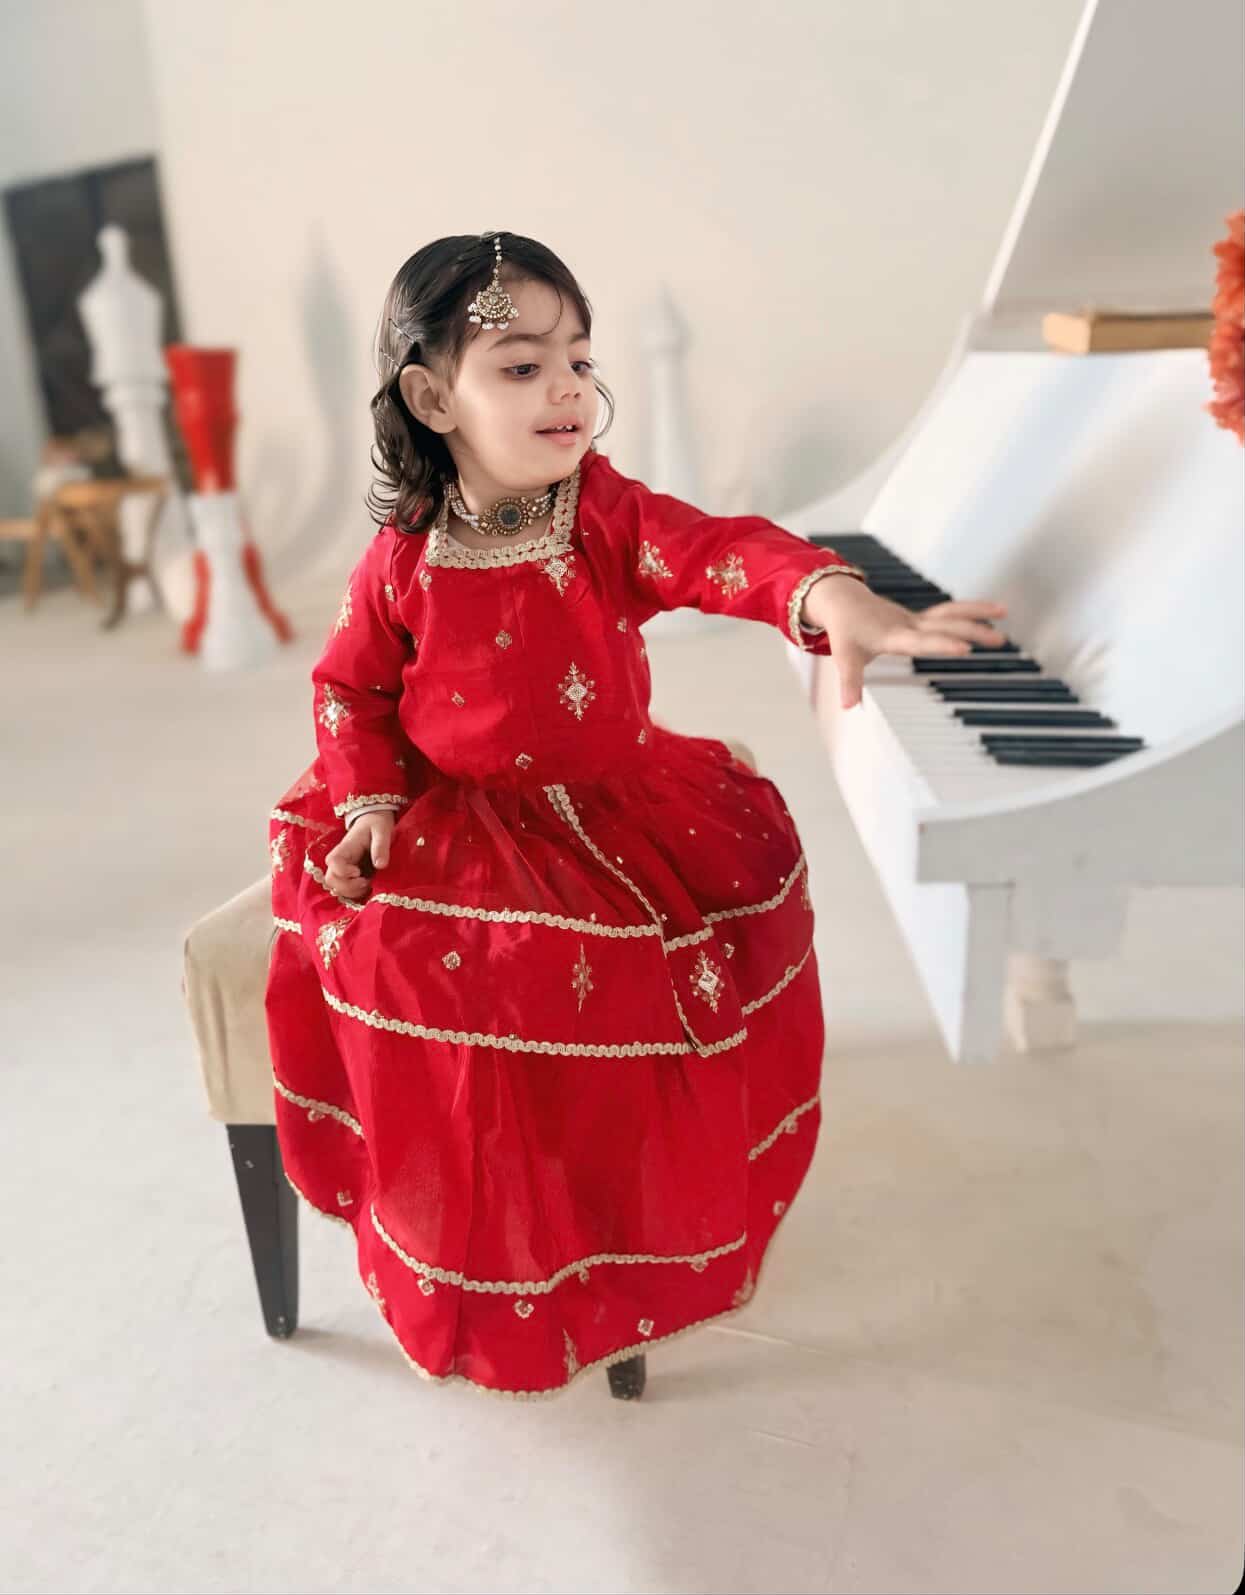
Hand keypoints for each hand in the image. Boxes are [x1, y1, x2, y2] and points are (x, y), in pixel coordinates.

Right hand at [323, 811, 394, 900]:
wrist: (374, 822)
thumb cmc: (377, 825)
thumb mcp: (382, 831)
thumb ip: (380, 846)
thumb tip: (380, 865)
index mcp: (345, 848)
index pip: (332, 862)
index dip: (343, 871)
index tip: (359, 871)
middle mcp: (339, 860)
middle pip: (331, 879)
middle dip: (348, 886)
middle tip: (366, 882)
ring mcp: (343, 870)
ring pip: (336, 887)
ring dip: (352, 891)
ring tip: (368, 883)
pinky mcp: (349, 877)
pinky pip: (345, 891)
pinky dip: (356, 893)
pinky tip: (368, 886)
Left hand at [803, 576, 1009, 709]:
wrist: (844, 602)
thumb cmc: (846, 631)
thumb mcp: (844, 657)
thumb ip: (850, 682)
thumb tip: (848, 706)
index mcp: (894, 635)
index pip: (921, 641)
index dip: (942, 644)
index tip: (965, 649)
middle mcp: (909, 624)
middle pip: (944, 625)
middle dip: (972, 630)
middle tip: (999, 640)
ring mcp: (917, 619)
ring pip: (951, 613)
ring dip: (977, 612)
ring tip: (1004, 613)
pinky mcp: (921, 618)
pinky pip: (950, 612)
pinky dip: (971, 611)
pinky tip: (993, 612)